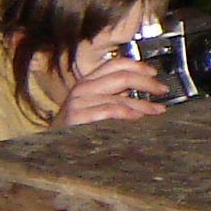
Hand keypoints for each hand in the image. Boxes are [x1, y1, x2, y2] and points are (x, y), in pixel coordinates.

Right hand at [52, 49, 168, 126]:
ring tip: (158, 109)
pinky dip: (128, 113)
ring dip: (143, 104)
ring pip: (120, 96)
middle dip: (147, 83)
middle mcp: (83, 87)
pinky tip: (139, 117)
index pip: (115, 64)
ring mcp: (79, 101)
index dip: (138, 66)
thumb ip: (111, 95)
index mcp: (88, 81)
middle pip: (122, 76)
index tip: (154, 74)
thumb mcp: (92, 105)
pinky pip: (109, 111)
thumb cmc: (74, 127)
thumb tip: (140, 91)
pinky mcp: (78, 116)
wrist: (47, 147)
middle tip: (163, 90)